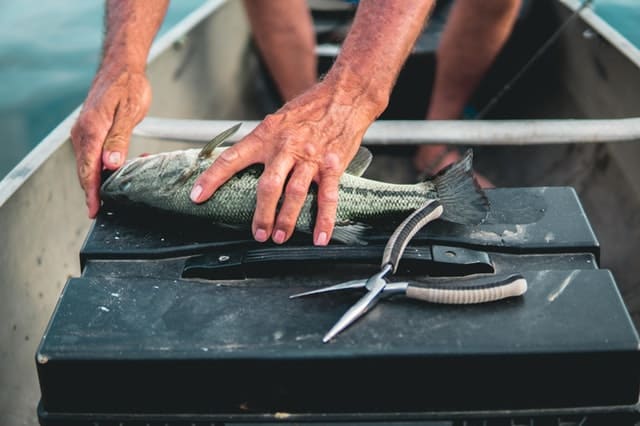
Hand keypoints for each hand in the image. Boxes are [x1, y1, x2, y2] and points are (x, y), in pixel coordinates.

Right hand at [70, 65, 150, 217]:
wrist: (121, 67)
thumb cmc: (128, 86)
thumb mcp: (129, 112)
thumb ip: (119, 139)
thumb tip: (111, 164)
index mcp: (91, 129)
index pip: (88, 169)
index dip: (92, 192)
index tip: (95, 209)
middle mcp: (83, 133)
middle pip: (86, 171)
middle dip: (96, 191)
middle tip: (105, 209)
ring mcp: (85, 132)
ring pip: (90, 165)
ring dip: (102, 180)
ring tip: (116, 194)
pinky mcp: (90, 132)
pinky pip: (93, 155)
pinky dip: (103, 168)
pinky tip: (116, 173)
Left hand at [190, 79, 379, 245]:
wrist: (345, 96)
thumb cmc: (311, 108)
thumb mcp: (278, 120)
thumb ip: (263, 143)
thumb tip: (244, 163)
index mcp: (266, 135)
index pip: (232, 158)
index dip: (212, 178)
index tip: (198, 196)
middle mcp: (286, 147)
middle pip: (268, 185)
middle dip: (261, 213)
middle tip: (257, 233)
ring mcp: (310, 158)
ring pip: (295, 193)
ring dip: (286, 219)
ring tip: (279, 236)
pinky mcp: (333, 165)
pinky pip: (328, 197)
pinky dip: (324, 220)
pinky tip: (320, 236)